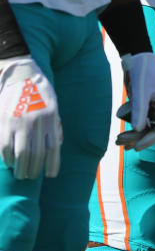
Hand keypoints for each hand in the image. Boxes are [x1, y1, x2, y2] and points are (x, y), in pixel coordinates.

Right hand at [0, 57, 60, 179]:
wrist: (23, 74)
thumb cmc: (40, 94)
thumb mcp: (54, 109)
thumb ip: (53, 128)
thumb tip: (53, 149)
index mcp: (50, 121)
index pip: (53, 149)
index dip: (52, 165)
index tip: (51, 175)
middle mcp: (35, 123)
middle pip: (35, 154)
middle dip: (33, 169)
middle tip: (30, 176)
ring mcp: (18, 122)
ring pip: (20, 153)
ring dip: (20, 167)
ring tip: (20, 174)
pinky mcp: (3, 120)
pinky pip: (4, 144)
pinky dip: (6, 157)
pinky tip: (8, 162)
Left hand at [116, 53, 154, 150]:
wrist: (134, 56)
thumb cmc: (141, 69)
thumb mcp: (140, 90)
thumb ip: (139, 109)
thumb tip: (138, 129)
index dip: (150, 139)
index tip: (137, 146)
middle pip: (153, 129)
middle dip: (137, 137)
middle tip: (120, 142)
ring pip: (146, 127)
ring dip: (132, 135)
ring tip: (117, 141)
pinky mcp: (145, 106)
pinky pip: (139, 122)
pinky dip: (131, 129)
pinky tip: (121, 138)